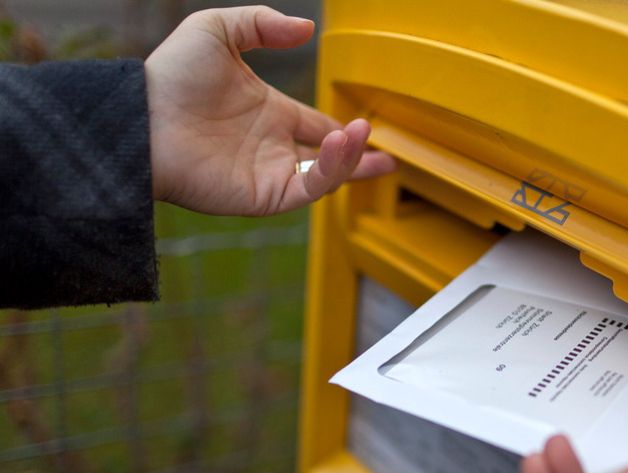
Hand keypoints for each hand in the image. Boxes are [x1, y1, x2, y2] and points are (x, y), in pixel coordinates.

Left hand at [145, 6, 394, 215]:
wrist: (143, 117)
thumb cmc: (171, 75)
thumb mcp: (218, 30)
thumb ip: (261, 24)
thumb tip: (306, 31)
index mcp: (269, 114)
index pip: (317, 127)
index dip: (344, 131)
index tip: (368, 127)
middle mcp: (272, 148)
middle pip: (328, 160)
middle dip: (359, 159)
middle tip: (387, 158)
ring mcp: (269, 174)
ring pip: (324, 176)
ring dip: (350, 160)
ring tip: (362, 136)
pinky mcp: (263, 196)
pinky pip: (309, 190)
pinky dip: (331, 172)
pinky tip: (341, 146)